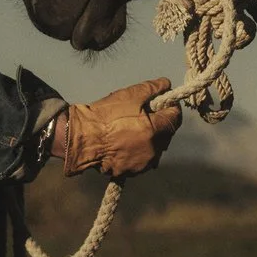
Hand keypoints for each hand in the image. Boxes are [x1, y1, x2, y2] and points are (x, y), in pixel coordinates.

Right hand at [50, 80, 181, 178]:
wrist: (81, 138)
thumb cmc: (104, 116)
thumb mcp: (129, 95)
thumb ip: (152, 88)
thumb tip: (166, 84)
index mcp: (154, 130)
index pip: (175, 118)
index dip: (171, 107)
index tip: (163, 103)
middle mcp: (153, 150)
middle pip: (166, 133)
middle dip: (160, 123)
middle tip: (144, 115)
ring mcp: (143, 163)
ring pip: (156, 148)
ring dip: (151, 138)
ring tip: (132, 129)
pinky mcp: (132, 172)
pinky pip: (143, 160)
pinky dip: (139, 151)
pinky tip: (126, 143)